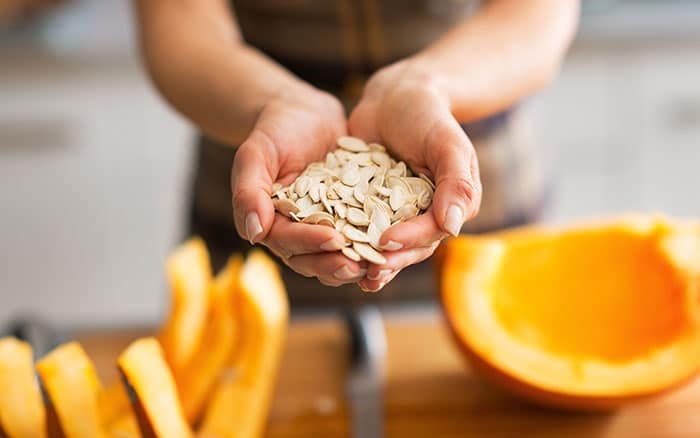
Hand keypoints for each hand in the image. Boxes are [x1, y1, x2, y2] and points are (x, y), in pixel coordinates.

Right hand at [231, 85, 367, 285]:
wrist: (305, 114)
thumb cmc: (274, 131)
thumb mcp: (256, 154)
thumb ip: (248, 192)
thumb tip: (253, 234)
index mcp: (271, 222)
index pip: (288, 242)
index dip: (310, 243)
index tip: (333, 239)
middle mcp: (296, 231)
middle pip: (313, 258)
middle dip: (335, 264)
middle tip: (359, 266)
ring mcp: (324, 227)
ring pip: (336, 256)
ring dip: (356, 263)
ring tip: (377, 265)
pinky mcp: (348, 218)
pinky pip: (359, 237)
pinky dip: (373, 245)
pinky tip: (393, 243)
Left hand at [348, 61, 481, 290]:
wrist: (394, 97)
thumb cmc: (427, 115)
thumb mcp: (447, 143)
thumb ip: (456, 183)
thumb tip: (454, 227)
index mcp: (449, 206)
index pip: (431, 232)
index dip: (410, 240)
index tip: (387, 241)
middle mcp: (423, 215)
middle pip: (407, 247)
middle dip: (388, 261)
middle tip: (367, 274)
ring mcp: (394, 213)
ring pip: (382, 245)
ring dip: (367, 261)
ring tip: (348, 274)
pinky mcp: (367, 206)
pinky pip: (358, 227)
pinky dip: (346, 241)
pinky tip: (328, 251)